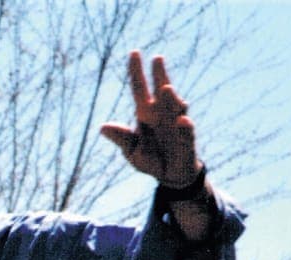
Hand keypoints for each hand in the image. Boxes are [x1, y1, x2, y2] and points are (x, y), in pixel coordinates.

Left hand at [98, 51, 201, 187]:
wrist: (170, 175)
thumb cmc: (150, 158)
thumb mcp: (131, 150)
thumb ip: (121, 138)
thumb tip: (102, 128)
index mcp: (145, 113)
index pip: (139, 88)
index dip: (136, 71)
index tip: (134, 52)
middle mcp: (162, 113)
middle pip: (160, 89)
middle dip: (159, 74)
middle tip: (156, 58)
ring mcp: (176, 123)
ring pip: (175, 105)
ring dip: (171, 97)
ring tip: (165, 88)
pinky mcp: (187, 139)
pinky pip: (186, 132)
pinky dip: (185, 127)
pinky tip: (182, 121)